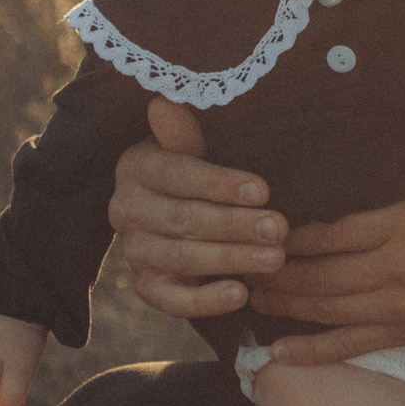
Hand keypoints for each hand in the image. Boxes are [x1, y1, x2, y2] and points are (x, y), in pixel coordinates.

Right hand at [109, 98, 284, 318]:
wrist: (181, 207)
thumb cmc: (199, 169)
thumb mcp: (195, 145)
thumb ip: (184, 132)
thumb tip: (163, 103)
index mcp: (135, 168)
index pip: (176, 176)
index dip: (219, 184)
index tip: (263, 190)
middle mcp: (125, 210)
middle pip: (183, 220)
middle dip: (235, 225)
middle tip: (280, 228)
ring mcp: (133, 252)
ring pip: (181, 259)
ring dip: (231, 260)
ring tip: (275, 259)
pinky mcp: (146, 287)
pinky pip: (172, 302)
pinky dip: (206, 302)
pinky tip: (242, 295)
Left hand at [256, 107, 404, 371]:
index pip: (334, 231)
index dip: (294, 233)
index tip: (261, 225)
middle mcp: (397, 270)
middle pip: (318, 273)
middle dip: (274, 270)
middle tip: (234, 263)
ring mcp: (403, 308)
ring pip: (327, 310)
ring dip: (284, 305)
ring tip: (245, 297)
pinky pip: (353, 345)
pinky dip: (313, 352)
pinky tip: (277, 355)